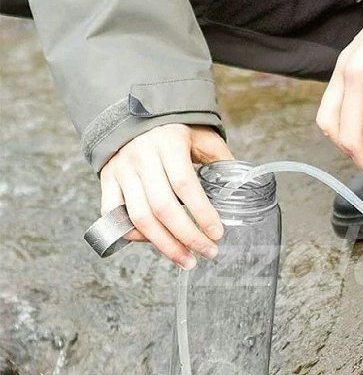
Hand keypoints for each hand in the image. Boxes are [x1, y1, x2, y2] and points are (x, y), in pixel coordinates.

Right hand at [99, 124, 233, 268]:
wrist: (133, 114)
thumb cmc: (174, 128)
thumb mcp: (202, 136)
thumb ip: (220, 159)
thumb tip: (242, 186)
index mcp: (168, 143)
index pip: (185, 185)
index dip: (201, 213)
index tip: (217, 233)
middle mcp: (141, 156)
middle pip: (162, 207)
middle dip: (187, 236)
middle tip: (208, 252)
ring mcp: (121, 170)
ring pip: (139, 217)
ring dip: (164, 245)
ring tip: (186, 260)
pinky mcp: (107, 180)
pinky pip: (113, 215)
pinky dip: (133, 234)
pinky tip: (155, 243)